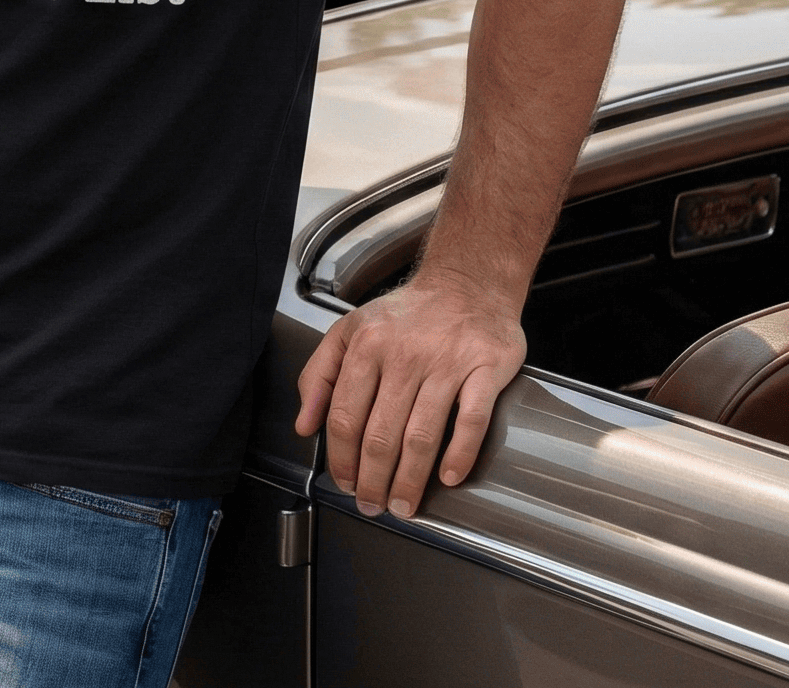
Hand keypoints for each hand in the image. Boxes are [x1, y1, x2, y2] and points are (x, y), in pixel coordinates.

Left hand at [294, 274, 524, 519]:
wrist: (466, 283)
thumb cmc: (406, 315)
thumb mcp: (350, 330)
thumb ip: (319, 374)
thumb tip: (304, 424)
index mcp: (366, 344)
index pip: (345, 414)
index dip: (341, 457)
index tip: (344, 481)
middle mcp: (404, 354)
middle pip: (381, 433)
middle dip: (373, 479)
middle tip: (372, 504)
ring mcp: (446, 362)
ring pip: (422, 434)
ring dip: (410, 479)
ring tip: (403, 505)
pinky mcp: (484, 368)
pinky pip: (471, 421)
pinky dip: (459, 454)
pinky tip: (448, 477)